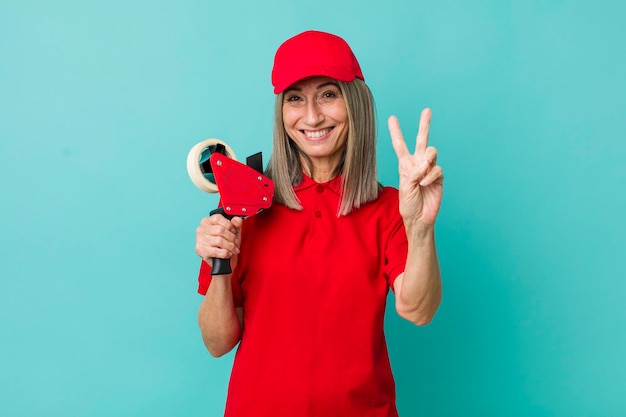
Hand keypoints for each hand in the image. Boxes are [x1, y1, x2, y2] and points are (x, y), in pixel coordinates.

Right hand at [195, 214, 242, 268]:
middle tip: (235, 243)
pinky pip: (216, 251)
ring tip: (233, 249)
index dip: (229, 225)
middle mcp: (201, 229)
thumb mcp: (233, 232)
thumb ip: (236, 224)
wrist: (223, 263)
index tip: (233, 231)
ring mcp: (199, 240)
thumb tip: (236, 220)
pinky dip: (225, 253)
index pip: (218, 218)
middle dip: (231, 238)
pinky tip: (227, 254)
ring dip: (230, 246)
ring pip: (219, 241)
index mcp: (207, 221)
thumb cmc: (225, 245)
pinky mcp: (200, 250)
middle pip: (220, 230)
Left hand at [388, 108, 443, 226]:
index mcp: (405, 165)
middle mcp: (418, 164)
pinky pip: (436, 169)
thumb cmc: (408, 204)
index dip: (396, 132)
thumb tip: (425, 163)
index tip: (392, 118)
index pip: (400, 145)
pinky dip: (430, 176)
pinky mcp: (439, 177)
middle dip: (424, 125)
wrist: (419, 218)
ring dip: (426, 161)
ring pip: (432, 152)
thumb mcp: (405, 187)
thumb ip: (413, 173)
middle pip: (422, 140)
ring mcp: (429, 170)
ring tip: (421, 174)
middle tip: (427, 110)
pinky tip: (424, 183)